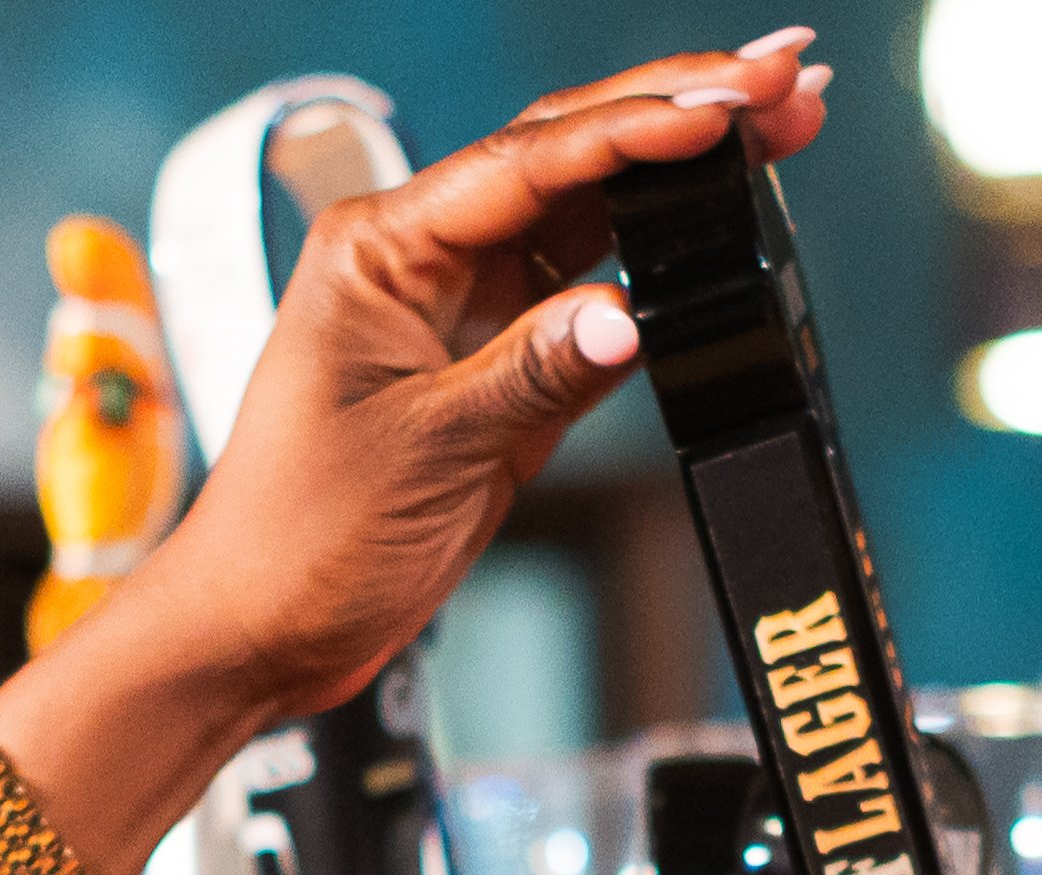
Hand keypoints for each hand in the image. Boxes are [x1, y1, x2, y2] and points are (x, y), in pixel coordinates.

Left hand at [126, 35, 836, 724]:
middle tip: (783, 77)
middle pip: (567, 156)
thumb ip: (532, 374)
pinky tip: (717, 229)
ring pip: (589, 214)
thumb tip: (627, 313)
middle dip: (678, 112)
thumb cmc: (296, 538)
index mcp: (378, 249)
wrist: (258, 631)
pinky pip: (589, 295)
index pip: (528, 163)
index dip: (638, 128)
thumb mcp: (427, 451)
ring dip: (681, 176)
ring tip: (780, 128)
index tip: (728, 107)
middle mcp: (421, 260)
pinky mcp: (495, 370)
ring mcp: (462, 310)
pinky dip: (657, 266)